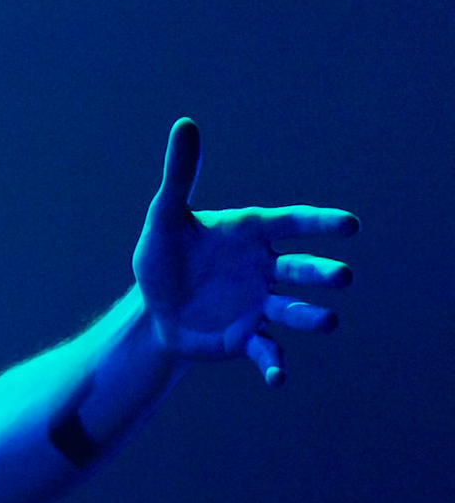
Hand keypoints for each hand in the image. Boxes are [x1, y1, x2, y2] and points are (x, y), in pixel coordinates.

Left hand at [134, 117, 358, 384]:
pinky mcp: (246, 337)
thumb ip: (178, 175)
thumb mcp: (164, 218)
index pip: (291, 222)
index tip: (349, 225)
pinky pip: (266, 351)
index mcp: (250, 234)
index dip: (320, 223)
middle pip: (301, 270)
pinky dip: (273, 365)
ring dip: (310, 317)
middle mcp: (264, 269)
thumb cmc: (164, 258)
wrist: (153, 309)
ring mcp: (259, 304)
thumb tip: (184, 124)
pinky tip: (278, 378)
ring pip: (292, 311)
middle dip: (322, 274)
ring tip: (328, 322)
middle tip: (341, 276)